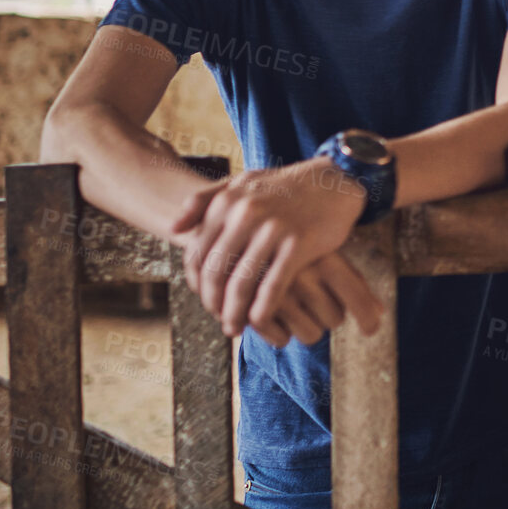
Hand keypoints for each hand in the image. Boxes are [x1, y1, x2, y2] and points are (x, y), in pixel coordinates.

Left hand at [172, 157, 379, 337]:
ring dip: (234, 314)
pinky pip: (273, 286)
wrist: (333, 180)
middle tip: (219, 319)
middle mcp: (245, 213)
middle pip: (216, 273)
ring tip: (235, 328)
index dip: (197, 285)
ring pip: (241, 284)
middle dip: (213, 304)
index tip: (206, 300)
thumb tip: (174, 229)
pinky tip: (260, 322)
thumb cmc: (284, 187)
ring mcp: (272, 229)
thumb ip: (204, 201)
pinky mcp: (298, 244)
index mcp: (226, 202)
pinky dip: (263, 310)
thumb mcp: (242, 183)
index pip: (197, 255)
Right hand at [248, 251, 383, 347]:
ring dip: (307, 326)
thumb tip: (380, 313)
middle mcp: (302, 275)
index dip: (368, 318)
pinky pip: (282, 341)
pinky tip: (278, 317)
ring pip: (311, 334)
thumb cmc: (294, 250)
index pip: (356, 295)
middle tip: (315, 299)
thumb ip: (353, 282)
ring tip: (297, 307)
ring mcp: (276, 293)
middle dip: (329, 314)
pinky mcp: (252, 310)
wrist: (241, 235)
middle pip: (335, 319)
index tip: (371, 330)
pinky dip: (282, 335)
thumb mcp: (324, 255)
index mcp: (323, 257)